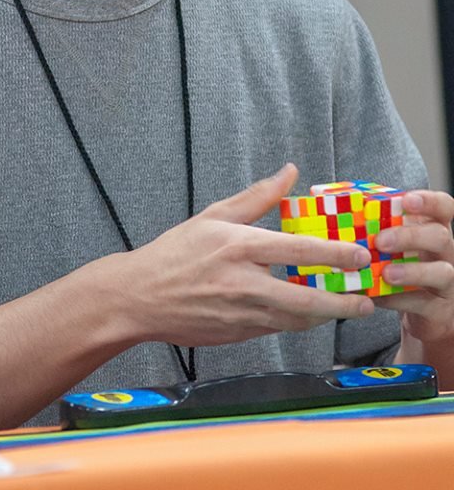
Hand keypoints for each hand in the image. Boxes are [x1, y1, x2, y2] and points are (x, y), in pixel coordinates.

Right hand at [120, 163, 374, 347]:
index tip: (360, 255)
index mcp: (239, 246)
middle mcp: (244, 283)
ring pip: (296, 320)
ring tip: (345, 307)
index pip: (298, 250)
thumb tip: (289, 171)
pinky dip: (296, 321)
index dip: (335, 254)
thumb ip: (257, 196)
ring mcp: (241, 314)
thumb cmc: (176, 252)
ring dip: (325, 315)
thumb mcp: (214, 216)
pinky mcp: (237, 335)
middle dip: (342, 301)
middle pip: (306, 299)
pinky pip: (276, 328)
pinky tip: (308, 313)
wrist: (139, 297)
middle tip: (365, 299)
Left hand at [375, 189, 453, 344]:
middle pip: (440, 236)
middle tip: (380, 241)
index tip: (406, 200)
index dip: (428, 201)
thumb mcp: (387, 239)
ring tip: (386, 273)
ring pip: (441, 272)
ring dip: (411, 271)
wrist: (421, 308)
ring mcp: (446, 281)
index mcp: (431, 227)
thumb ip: (365, 219)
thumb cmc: (397, 263)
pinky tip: (378, 297)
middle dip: (410, 236)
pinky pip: (422, 302)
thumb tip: (319, 194)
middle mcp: (444, 251)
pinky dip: (398, 299)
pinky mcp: (439, 308)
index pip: (443, 207)